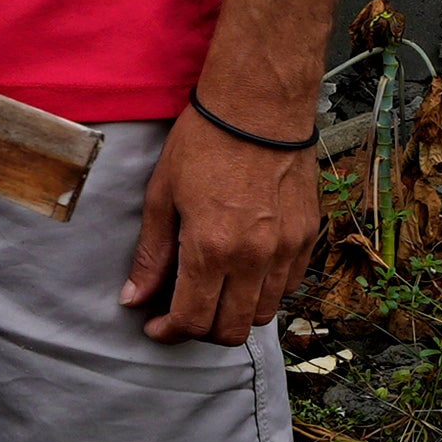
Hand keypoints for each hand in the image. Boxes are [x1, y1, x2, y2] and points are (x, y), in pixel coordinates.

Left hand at [122, 105, 318, 345]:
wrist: (259, 108)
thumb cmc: (203, 144)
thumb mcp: (162, 197)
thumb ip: (151, 255)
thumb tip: (133, 299)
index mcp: (211, 249)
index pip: (193, 321)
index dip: (169, 333)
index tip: (155, 326)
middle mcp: (254, 258)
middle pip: (231, 330)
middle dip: (201, 331)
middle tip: (181, 313)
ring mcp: (286, 250)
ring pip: (263, 314)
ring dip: (234, 314)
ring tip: (213, 293)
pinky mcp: (308, 237)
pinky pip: (288, 286)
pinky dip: (265, 292)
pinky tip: (244, 273)